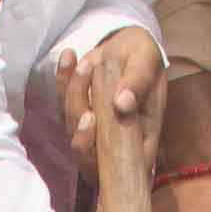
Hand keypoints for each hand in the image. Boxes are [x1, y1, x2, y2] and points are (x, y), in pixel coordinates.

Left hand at [58, 28, 167, 181]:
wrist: (128, 47)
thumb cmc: (144, 58)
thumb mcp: (148, 61)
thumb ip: (139, 81)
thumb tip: (123, 103)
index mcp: (140, 139)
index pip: (122, 163)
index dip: (103, 157)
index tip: (92, 122)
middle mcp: (114, 142)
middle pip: (89, 153)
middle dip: (81, 131)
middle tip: (87, 106)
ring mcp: (92, 131)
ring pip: (73, 127)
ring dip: (75, 95)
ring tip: (86, 65)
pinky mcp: (76, 115)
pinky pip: (62, 103)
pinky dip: (63, 80)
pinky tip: (69, 57)